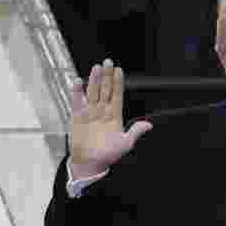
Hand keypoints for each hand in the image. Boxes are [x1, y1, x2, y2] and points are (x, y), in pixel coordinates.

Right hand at [69, 60, 152, 178]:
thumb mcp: (125, 143)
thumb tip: (149, 125)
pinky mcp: (77, 116)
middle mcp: (102, 111)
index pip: (117, 95)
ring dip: (94, 80)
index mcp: (114, 116)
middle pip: (105, 90)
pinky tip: (79, 82)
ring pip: (92, 92)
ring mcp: (90, 112)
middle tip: (108, 62)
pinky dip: (77, 91)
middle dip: (107, 76)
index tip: (119, 71)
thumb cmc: (108, 154)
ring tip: (96, 68)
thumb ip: (135, 132)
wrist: (90, 162)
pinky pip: (77, 101)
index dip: (118, 83)